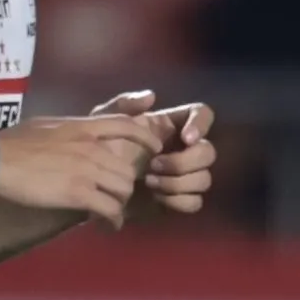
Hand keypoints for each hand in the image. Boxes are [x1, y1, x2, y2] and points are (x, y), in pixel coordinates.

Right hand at [0, 112, 155, 227]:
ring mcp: (87, 169)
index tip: (154, 147)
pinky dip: (113, 220)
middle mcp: (91, 146)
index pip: (124, 125)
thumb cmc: (11, 142)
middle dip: (124, 186)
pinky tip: (108, 226)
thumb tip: (72, 138)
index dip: (145, 136)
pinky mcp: (79, 192)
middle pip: (126, 168)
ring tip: (110, 213)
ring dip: (119, 204)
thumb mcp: (46, 125)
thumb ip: (67, 131)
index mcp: (82, 126)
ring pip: (123, 189)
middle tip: (115, 197)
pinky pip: (109, 208)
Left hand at [94, 88, 216, 218]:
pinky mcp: (178, 200)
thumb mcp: (103, 120)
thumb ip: (124, 104)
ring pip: (204, 179)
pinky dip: (178, 201)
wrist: (91, 185)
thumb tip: (152, 96)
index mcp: (171, 126)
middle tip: (153, 166)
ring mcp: (183, 177)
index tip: (186, 138)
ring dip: (178, 183)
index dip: (201, 124)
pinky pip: (195, 203)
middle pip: (208, 152)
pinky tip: (157, 198)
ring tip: (149, 183)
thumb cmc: (98, 148)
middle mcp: (183, 150)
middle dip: (184, 161)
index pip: (203, 114)